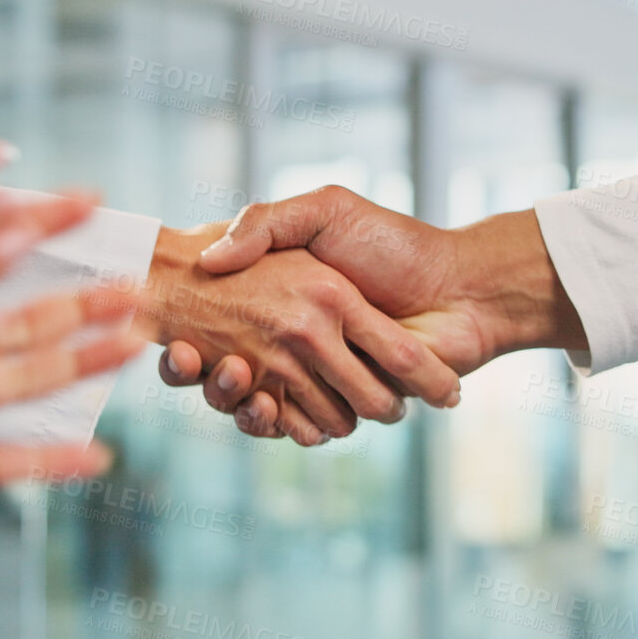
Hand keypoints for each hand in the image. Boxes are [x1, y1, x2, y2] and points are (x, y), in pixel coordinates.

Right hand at [161, 188, 585, 431]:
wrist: (463, 288)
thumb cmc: (395, 243)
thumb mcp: (324, 211)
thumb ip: (267, 222)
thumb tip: (210, 257)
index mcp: (293, 302)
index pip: (228, 325)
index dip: (196, 337)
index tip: (174, 335)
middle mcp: (305, 344)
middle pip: (236, 374)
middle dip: (210, 375)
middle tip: (189, 358)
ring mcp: (327, 378)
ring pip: (263, 405)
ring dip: (236, 400)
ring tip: (226, 374)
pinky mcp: (348, 406)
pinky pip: (300, 428)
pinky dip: (278, 425)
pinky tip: (260, 404)